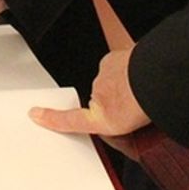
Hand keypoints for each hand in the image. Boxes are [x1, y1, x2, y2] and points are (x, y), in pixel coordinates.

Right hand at [29, 46, 149, 137]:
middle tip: (133, 107)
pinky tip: (141, 77)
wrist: (152, 82)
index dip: (53, 119)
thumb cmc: (144, 106)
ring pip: (109, 81)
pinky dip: (127, 69)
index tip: (36, 114)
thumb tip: (120, 125)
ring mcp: (104, 76)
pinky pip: (118, 65)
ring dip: (122, 84)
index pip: (72, 121)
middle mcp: (97, 96)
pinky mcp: (112, 60)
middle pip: (98, 98)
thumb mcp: (128, 129)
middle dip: (111, 100)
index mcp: (100, 117)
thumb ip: (114, 125)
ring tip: (142, 92)